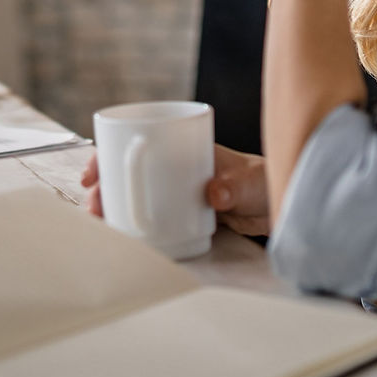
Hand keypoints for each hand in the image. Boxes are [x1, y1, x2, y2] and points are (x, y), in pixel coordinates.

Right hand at [80, 144, 270, 236]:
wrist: (281, 200)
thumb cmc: (264, 181)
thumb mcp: (250, 182)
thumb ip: (233, 188)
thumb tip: (213, 194)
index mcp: (188, 147)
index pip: (143, 141)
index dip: (112, 153)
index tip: (94, 172)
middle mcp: (179, 166)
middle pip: (133, 170)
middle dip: (108, 185)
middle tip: (94, 205)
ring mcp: (180, 189)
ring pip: (139, 194)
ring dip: (118, 205)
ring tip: (104, 222)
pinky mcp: (185, 212)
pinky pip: (154, 214)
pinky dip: (136, 221)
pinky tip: (125, 234)